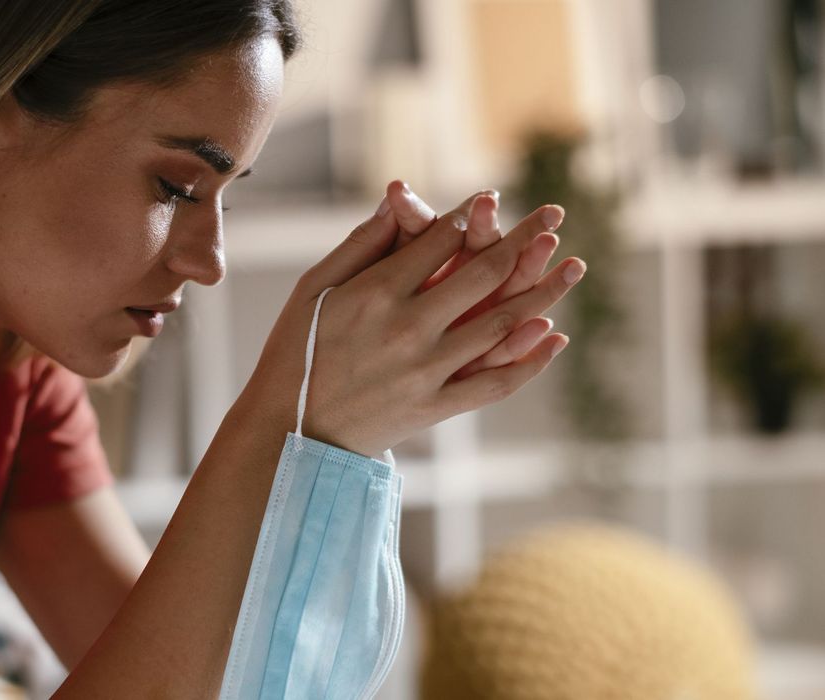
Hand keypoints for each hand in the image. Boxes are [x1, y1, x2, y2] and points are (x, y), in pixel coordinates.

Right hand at [243, 190, 584, 456]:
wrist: (291, 428)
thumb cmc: (295, 350)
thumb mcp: (313, 287)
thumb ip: (361, 244)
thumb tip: (399, 200)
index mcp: (376, 292)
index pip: (440, 241)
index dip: (471, 215)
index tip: (493, 199)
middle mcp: (408, 327)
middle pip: (483, 274)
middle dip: (525, 240)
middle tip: (555, 217)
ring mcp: (426, 370)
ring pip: (502, 325)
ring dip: (544, 293)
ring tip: (575, 267)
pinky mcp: (435, 406)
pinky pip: (495, 382)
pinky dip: (530, 361)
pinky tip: (555, 336)